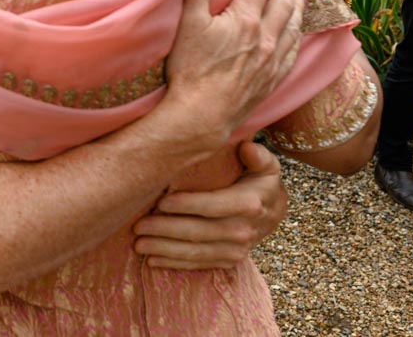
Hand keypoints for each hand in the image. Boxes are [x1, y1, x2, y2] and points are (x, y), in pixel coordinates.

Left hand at [133, 141, 287, 268]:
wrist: (274, 211)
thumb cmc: (260, 180)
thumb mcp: (266, 164)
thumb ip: (257, 155)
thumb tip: (247, 148)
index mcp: (249, 204)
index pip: (213, 206)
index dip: (187, 205)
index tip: (160, 202)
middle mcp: (243, 230)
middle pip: (198, 232)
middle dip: (166, 230)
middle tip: (138, 225)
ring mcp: (236, 250)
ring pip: (196, 252)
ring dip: (165, 249)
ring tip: (138, 244)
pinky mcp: (228, 261)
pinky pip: (199, 264)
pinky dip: (175, 264)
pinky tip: (153, 261)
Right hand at [159, 0, 304, 143]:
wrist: (203, 114)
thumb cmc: (192, 68)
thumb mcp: (189, 22)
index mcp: (245, 18)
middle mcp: (266, 36)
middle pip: (282, 1)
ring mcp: (273, 59)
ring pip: (292, 25)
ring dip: (298, 5)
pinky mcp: (273, 78)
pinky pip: (293, 51)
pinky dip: (297, 35)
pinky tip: (297, 32)